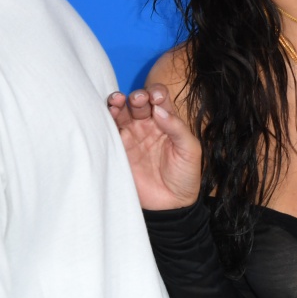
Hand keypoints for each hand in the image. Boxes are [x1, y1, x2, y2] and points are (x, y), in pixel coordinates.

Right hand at [108, 85, 201, 209]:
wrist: (171, 205)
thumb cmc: (185, 176)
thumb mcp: (190, 149)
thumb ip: (177, 127)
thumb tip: (158, 109)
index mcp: (166, 120)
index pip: (159, 98)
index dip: (156, 93)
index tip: (156, 98)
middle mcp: (147, 125)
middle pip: (138, 102)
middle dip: (137, 96)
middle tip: (138, 100)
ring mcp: (132, 136)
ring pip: (121, 112)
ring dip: (117, 102)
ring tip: (117, 101)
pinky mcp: (119, 149)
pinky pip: (110, 131)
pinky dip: (106, 120)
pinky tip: (108, 114)